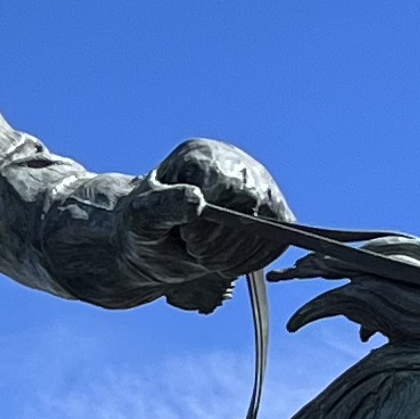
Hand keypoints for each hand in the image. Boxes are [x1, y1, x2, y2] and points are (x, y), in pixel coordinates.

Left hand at [129, 138, 293, 310]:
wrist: (154, 240)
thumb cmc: (144, 227)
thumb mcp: (141, 218)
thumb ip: (164, 206)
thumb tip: (197, 200)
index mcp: (201, 156)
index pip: (228, 184)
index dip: (213, 221)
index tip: (186, 237)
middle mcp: (236, 164)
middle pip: (254, 204)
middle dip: (223, 242)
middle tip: (194, 252)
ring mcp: (259, 187)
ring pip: (271, 225)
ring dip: (237, 255)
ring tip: (206, 257)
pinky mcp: (273, 212)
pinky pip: (278, 240)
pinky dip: (253, 260)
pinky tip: (226, 262)